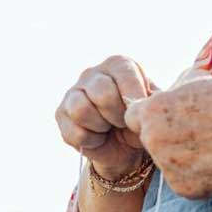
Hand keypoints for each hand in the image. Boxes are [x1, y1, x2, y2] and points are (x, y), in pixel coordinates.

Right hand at [55, 55, 156, 178]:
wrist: (123, 146)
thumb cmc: (138, 119)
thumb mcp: (150, 108)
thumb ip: (150, 102)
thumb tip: (139, 106)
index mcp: (117, 64)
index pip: (124, 75)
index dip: (133, 99)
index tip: (137, 112)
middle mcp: (92, 73)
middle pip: (102, 93)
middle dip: (117, 115)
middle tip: (123, 123)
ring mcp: (73, 92)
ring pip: (81, 109)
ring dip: (101, 126)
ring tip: (109, 128)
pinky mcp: (61, 114)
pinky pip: (74, 131)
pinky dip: (91, 141)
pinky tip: (98, 137)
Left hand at [123, 76, 211, 199]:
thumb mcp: (200, 85)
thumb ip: (176, 97)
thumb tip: (172, 101)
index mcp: (153, 110)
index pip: (134, 115)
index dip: (153, 116)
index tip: (170, 117)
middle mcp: (154, 140)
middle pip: (150, 139)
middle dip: (167, 137)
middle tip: (199, 132)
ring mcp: (167, 167)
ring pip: (167, 161)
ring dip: (183, 157)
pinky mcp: (183, 189)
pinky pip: (183, 180)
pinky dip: (197, 174)